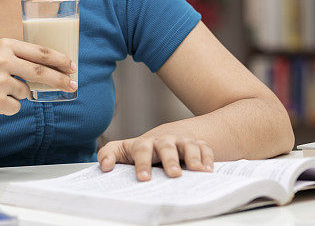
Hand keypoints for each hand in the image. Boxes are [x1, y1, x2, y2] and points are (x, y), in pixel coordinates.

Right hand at [0, 38, 76, 119]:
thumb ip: (21, 58)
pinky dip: (10, 106)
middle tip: (73, 85)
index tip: (72, 66)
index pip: (40, 52)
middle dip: (60, 80)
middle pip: (41, 72)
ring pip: (27, 91)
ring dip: (21, 94)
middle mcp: (2, 61)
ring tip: (0, 90)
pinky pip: (17, 106)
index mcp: (5, 45)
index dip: (59, 60)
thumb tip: (54, 69)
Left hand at [97, 134, 213, 181]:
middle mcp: (164, 141)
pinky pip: (205, 148)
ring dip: (193, 157)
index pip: (141, 150)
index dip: (142, 163)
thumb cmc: (142, 149)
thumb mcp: (123, 150)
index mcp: (144, 144)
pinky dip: (208, 158)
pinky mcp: (196, 144)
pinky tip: (209, 170)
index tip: (143, 178)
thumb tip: (104, 166)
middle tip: (174, 174)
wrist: (164, 137)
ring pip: (188, 145)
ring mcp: (181, 141)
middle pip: (166, 147)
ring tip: (198, 171)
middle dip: (170, 161)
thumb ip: (109, 154)